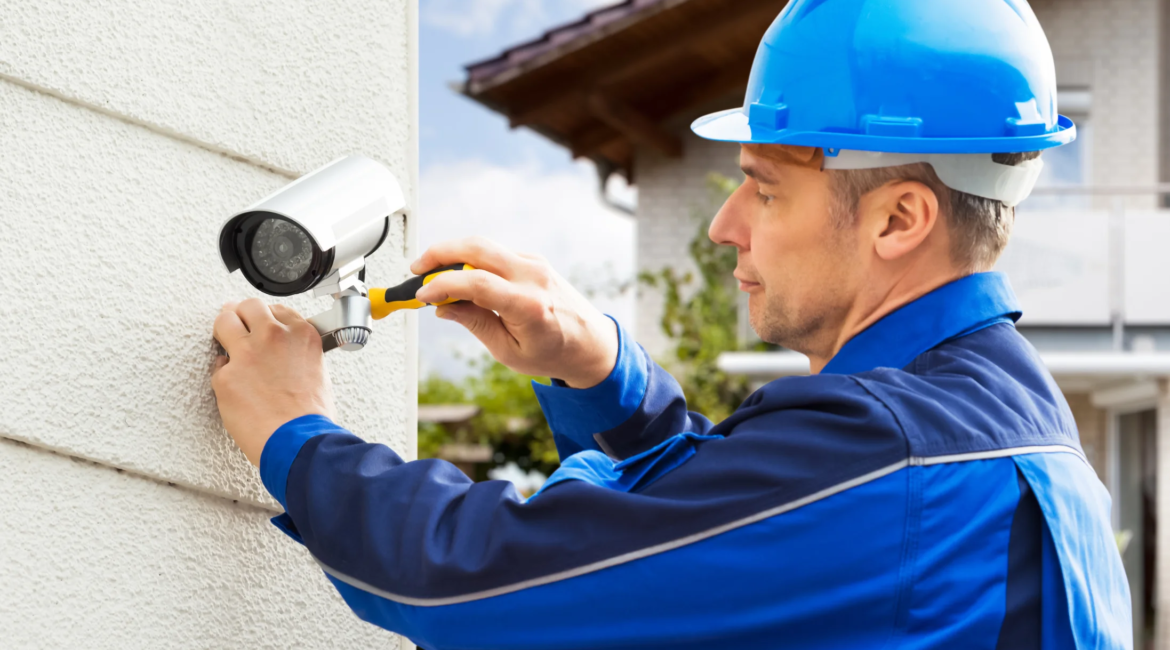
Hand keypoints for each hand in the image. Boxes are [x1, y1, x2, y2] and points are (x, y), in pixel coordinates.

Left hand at [210, 299, 335, 466]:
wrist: (299, 441)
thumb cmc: (311, 416)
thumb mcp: (317, 371)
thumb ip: (297, 352)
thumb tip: (283, 354)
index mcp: (301, 335)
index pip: (277, 309)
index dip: (266, 317)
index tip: (261, 324)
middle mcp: (274, 337)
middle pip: (248, 306)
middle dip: (241, 314)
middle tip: (237, 324)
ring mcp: (248, 354)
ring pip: (224, 321)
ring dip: (223, 328)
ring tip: (223, 337)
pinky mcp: (226, 376)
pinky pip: (217, 366)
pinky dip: (224, 375)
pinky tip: (234, 385)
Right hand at [413, 237, 618, 388]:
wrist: (591, 344)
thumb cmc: (554, 353)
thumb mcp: (507, 351)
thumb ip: (474, 323)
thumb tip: (444, 306)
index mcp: (528, 305)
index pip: (476, 283)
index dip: (442, 284)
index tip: (423, 293)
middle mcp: (533, 277)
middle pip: (477, 247)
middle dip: (440, 252)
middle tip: (418, 267)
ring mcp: (535, 264)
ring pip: (485, 246)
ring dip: (454, 253)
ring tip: (432, 272)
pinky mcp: (534, 260)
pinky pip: (496, 253)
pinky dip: (473, 259)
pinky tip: (460, 276)